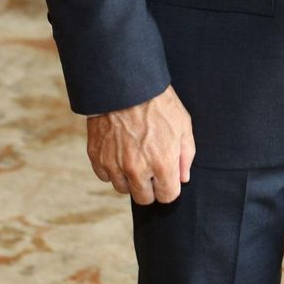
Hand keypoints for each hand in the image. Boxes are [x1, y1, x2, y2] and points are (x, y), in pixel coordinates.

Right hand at [87, 85, 194, 204]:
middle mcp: (137, 170)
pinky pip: (105, 176)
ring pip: (123, 188)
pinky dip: (112, 168)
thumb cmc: (158, 103)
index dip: (169, 188)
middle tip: (151, 167)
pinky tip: (119, 151)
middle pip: (144, 198)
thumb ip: (185, 155)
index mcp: (162, 163)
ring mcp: (114, 165)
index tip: (167, 178)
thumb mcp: (183, 124)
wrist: (125, 85)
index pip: (167, 197)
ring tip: (134, 156)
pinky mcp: (97, 157)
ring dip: (129, 178)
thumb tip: (183, 178)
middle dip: (150, 187)